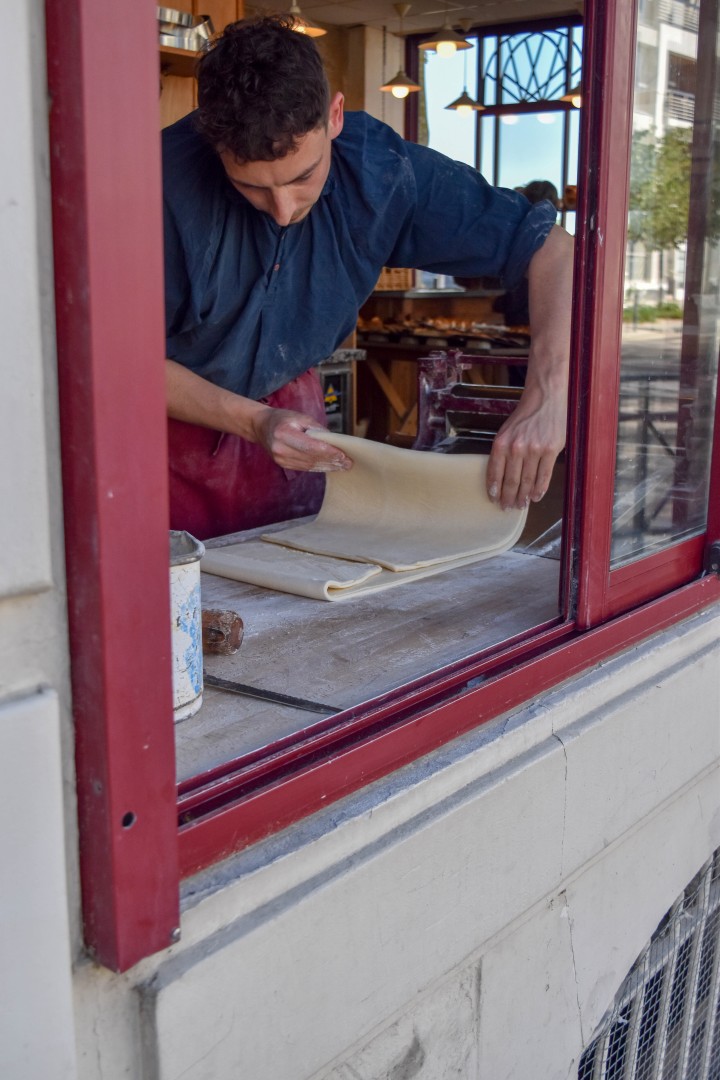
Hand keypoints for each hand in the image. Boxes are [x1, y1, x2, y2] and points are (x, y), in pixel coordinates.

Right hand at [250, 406, 352, 472]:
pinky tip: (329, 467)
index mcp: (284, 434)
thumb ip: (316, 429)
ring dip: (327, 467)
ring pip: (309, 466)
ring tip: (342, 466)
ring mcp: (281, 459)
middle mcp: (281, 449)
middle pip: (311, 458)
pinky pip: (304, 468)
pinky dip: (318, 468)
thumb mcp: (300, 417)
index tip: (343, 455)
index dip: (328, 452)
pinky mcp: (283, 465)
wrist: (261, 426)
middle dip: (331, 461)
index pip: (311, 446)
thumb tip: (333, 441)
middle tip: (347, 463)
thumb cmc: (282, 418)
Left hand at [486, 378, 566, 509]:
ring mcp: (534, 450)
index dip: (494, 490)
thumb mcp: (506, 432)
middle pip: (511, 481)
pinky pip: (544, 476)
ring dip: (523, 497)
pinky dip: (539, 489)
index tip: (494, 500)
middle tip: (507, 508)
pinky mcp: (551, 450)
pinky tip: (535, 497)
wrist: (544, 399)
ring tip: (521, 505)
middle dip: (508, 498)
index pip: (495, 473)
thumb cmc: (524, 417)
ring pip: (528, 482)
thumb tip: (501, 478)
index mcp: (501, 443)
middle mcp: (516, 448)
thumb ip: (503, 453)